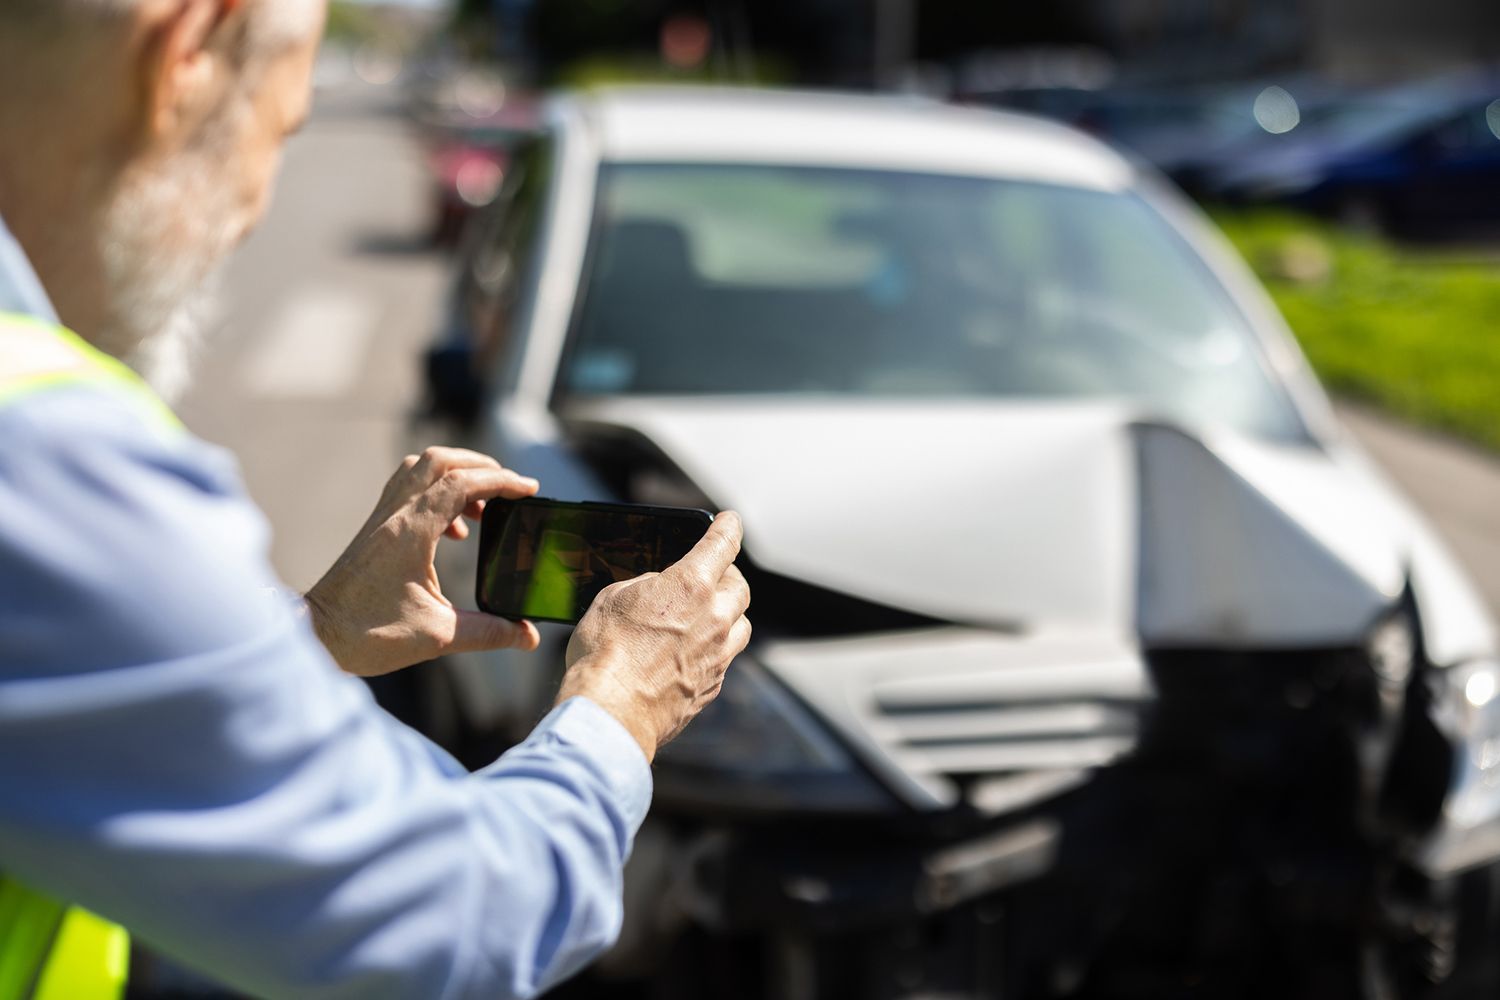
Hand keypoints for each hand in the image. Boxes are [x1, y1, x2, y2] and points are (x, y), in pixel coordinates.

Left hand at [306, 447, 541, 675]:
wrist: (317, 636)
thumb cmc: (369, 635)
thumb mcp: (438, 636)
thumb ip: (489, 633)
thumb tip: (528, 637)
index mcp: (411, 532)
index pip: (462, 483)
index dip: (502, 481)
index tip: (530, 490)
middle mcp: (394, 514)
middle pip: (440, 460)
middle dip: (481, 465)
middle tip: (508, 487)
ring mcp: (382, 517)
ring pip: (421, 468)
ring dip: (456, 474)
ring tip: (481, 506)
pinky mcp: (375, 527)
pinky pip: (408, 488)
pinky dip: (437, 492)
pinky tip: (451, 530)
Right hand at [556, 512, 750, 761]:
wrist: (611, 711)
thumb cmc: (605, 652)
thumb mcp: (614, 598)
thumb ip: (646, 586)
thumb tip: (658, 589)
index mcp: (691, 585)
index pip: (722, 543)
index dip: (728, 527)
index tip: (730, 520)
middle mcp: (715, 617)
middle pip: (740, 586)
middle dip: (727, 575)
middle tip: (712, 575)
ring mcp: (718, 655)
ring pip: (742, 624)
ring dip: (729, 613)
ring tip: (709, 615)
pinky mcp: (712, 685)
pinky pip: (726, 658)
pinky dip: (716, 648)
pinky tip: (694, 651)